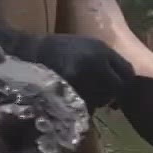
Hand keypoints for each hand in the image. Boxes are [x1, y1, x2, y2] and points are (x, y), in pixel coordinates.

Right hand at [0, 17, 136, 109]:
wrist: (25, 52)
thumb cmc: (54, 49)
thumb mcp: (84, 46)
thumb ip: (104, 62)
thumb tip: (119, 86)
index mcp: (100, 49)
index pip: (127, 71)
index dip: (122, 83)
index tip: (114, 89)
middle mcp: (95, 61)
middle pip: (117, 87)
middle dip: (110, 94)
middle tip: (99, 97)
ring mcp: (83, 76)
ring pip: (102, 98)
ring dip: (96, 101)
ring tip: (82, 96)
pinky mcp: (70, 90)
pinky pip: (85, 105)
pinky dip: (82, 106)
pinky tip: (72, 100)